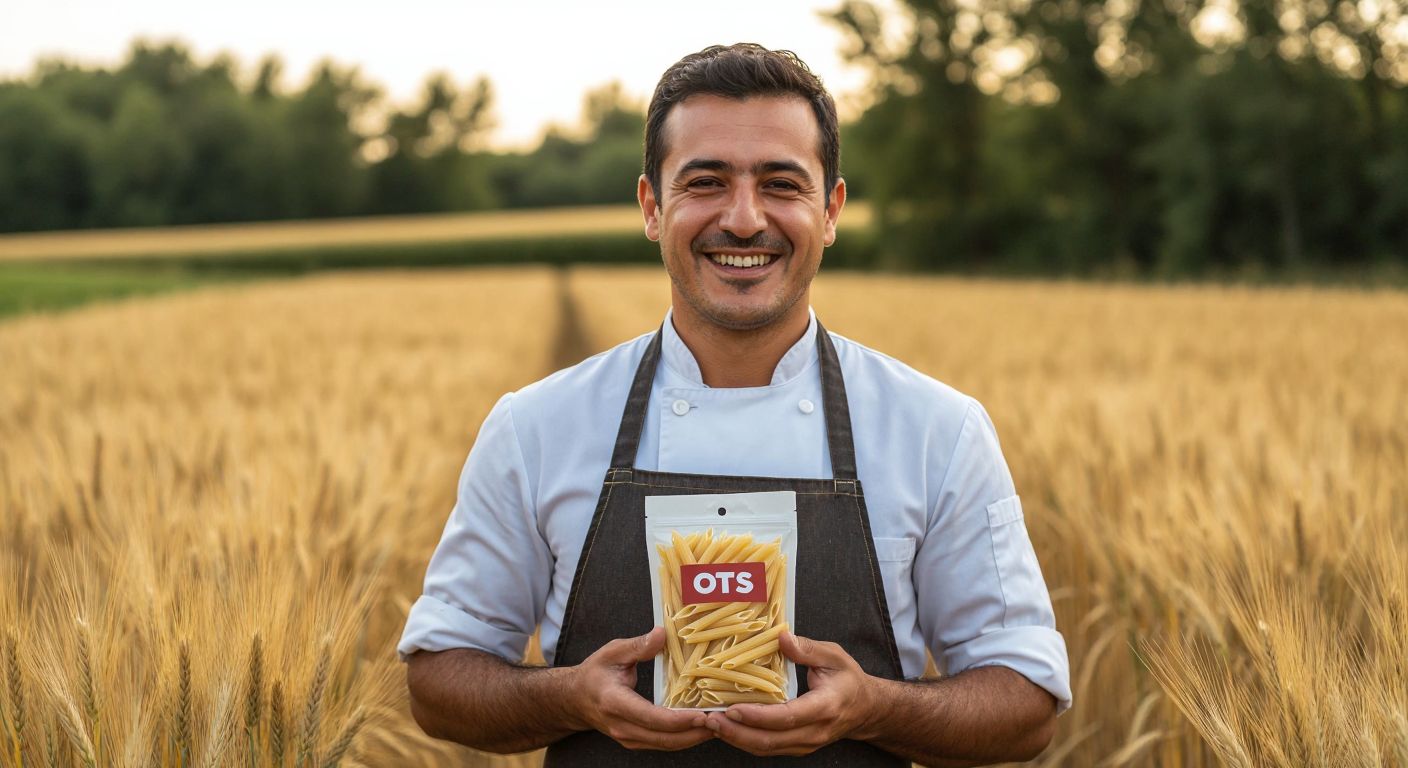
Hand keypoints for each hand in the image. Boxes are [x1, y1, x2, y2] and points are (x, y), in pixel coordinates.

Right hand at [565, 627, 714, 750]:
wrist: (575, 699)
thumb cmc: (595, 673)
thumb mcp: (612, 652)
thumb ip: (638, 645)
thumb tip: (662, 634)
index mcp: (615, 702)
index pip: (651, 717)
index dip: (679, 720)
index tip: (702, 714)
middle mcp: (622, 726)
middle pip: (664, 738)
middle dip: (694, 733)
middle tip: (720, 722)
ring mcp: (628, 738)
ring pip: (666, 745)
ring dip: (693, 738)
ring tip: (717, 725)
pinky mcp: (635, 741)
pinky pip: (662, 744)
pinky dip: (684, 738)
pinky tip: (700, 728)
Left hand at [704, 631, 878, 755]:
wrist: (866, 710)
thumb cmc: (848, 679)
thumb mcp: (834, 656)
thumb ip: (808, 648)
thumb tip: (782, 637)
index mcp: (824, 707)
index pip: (787, 717)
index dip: (758, 716)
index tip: (733, 709)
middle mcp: (814, 731)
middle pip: (771, 740)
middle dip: (737, 732)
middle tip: (710, 720)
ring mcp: (806, 744)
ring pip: (766, 748)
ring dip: (737, 739)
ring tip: (711, 725)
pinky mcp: (797, 747)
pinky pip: (768, 748)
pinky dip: (745, 740)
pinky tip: (727, 728)